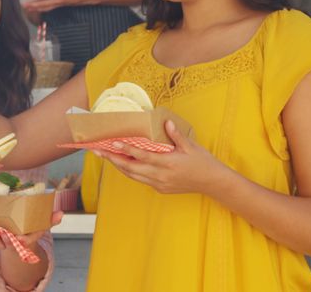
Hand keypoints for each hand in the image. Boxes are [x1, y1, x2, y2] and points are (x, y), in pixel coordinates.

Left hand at [0, 211, 63, 249]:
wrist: (19, 238)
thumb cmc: (30, 229)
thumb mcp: (42, 225)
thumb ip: (51, 220)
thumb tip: (61, 213)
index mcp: (27, 239)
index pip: (27, 242)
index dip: (24, 242)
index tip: (20, 239)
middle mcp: (14, 242)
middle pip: (9, 244)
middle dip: (5, 240)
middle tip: (2, 234)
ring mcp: (4, 241)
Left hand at [22, 0, 96, 12]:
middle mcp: (59, 0)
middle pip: (43, 4)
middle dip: (33, 5)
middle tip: (24, 5)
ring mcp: (60, 4)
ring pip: (46, 8)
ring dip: (36, 8)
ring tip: (28, 9)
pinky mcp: (61, 5)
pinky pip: (50, 8)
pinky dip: (43, 8)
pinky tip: (38, 8)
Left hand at [92, 120, 229, 194]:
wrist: (212, 183)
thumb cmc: (202, 162)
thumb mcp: (190, 146)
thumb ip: (176, 135)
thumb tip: (165, 122)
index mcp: (167, 163)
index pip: (142, 156)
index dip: (126, 150)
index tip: (114, 144)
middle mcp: (160, 176)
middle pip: (131, 168)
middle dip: (113, 159)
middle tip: (99, 151)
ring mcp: (159, 184)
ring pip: (133, 176)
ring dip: (119, 166)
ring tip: (106, 156)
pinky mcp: (160, 188)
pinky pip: (141, 179)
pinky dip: (130, 172)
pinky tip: (124, 164)